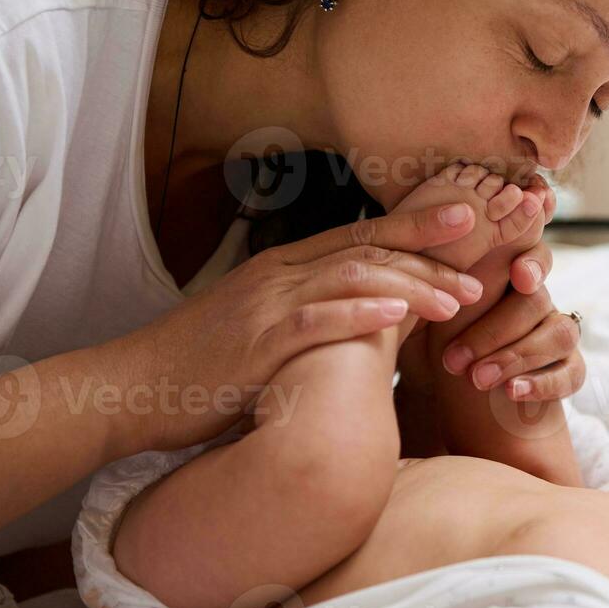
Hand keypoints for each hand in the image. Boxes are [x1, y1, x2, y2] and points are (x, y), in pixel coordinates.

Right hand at [107, 203, 486, 453]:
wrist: (130, 388)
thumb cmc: (201, 367)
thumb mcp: (263, 329)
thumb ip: (313, 314)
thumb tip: (373, 316)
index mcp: (282, 267)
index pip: (360, 235)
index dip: (414, 224)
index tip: (463, 219)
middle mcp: (279, 274)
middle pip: (366, 248)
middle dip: (427, 250)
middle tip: (478, 257)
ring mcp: (266, 305)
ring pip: (352, 279)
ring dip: (410, 286)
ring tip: (455, 297)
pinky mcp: (255, 342)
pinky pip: (315, 321)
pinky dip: (359, 315)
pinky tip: (398, 317)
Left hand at [436, 257, 586, 401]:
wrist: (442, 396)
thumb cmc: (433, 344)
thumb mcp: (428, 314)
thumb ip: (442, 283)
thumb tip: (444, 251)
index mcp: (507, 274)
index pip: (532, 255)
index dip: (533, 263)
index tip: (519, 275)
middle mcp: (537, 299)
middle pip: (536, 301)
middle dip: (495, 332)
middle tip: (455, 360)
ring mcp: (556, 333)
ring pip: (559, 333)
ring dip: (517, 356)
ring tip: (478, 379)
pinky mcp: (568, 370)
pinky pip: (573, 371)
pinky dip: (544, 383)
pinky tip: (513, 391)